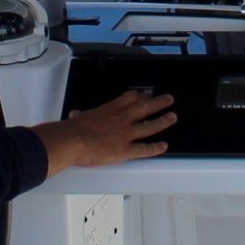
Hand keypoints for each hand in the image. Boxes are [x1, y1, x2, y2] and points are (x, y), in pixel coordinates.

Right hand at [35, 90, 176, 173]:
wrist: (72, 140)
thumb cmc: (72, 129)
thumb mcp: (78, 118)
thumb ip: (81, 116)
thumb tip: (75, 116)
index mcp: (110, 110)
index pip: (129, 98)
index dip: (140, 96)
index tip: (146, 94)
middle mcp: (122, 120)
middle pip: (144, 108)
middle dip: (158, 102)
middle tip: (168, 99)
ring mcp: (126, 134)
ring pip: (149, 126)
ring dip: (162, 121)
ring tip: (172, 117)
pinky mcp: (125, 150)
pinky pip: (144, 149)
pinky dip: (155, 148)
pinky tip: (164, 146)